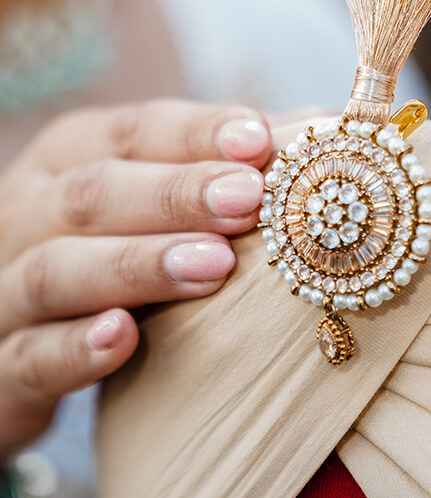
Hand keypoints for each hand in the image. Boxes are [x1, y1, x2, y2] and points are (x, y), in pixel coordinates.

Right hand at [0, 99, 271, 459]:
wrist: (15, 340)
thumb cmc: (109, 251)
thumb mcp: (156, 199)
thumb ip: (235, 164)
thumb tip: (330, 127)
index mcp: (71, 156)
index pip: (134, 131)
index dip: (196, 135)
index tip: (260, 141)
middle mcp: (28, 212)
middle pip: (95, 192)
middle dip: (176, 194)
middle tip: (249, 201)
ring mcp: (5, 290)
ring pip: (58, 269)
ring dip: (137, 264)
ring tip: (213, 265)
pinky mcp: (0, 370)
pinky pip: (29, 357)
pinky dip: (73, 349)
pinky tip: (122, 338)